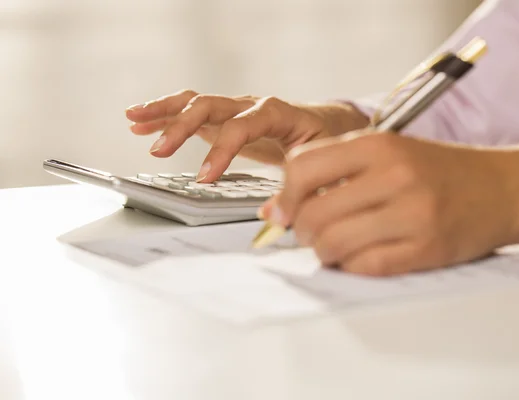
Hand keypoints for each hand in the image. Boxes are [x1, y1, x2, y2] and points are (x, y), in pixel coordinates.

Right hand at [125, 91, 367, 181]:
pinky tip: (140, 122)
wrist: (326, 124)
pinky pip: (191, 111)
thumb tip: (278, 217)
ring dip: (163, 111)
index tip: (205, 179)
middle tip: (158, 153)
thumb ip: (300, 186)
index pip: (243, 126)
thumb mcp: (318, 164)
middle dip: (182, 126)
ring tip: (133, 120)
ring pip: (194, 102)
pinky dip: (164, 114)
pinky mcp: (224, 117)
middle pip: (210, 105)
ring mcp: (235, 108)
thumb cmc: (322, 143)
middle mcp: (252, 105)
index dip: (222, 151)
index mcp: (278, 114)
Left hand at [261, 131, 518, 275]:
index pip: (301, 167)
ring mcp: (412, 214)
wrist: (501, 189)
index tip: (286, 210)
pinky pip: (362, 267)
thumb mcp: (386, 152)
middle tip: (314, 232)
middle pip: (312, 214)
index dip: (285, 195)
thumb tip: (275, 209)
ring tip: (337, 245)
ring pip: (332, 245)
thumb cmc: (436, 171)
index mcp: (379, 144)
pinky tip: (360, 256)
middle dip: (303, 231)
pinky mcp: (425, 249)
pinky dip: (351, 266)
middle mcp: (394, 176)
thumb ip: (330, 171)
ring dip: (324, 251)